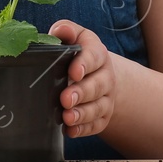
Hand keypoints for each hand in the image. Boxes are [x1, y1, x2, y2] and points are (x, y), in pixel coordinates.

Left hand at [49, 20, 117, 138]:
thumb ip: (66, 31)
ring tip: (67, 117)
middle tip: (65, 99)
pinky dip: (83, 129)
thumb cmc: (79, 55)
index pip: (94, 56)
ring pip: (98, 107)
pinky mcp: (102, 116)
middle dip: (81, 93)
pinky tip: (70, 130)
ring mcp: (105, 98)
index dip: (85, 64)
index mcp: (97, 53)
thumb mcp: (75, 38)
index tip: (73, 72)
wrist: (99, 75)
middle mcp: (105, 76)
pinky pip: (96, 125)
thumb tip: (57, 31)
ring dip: (82, 114)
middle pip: (97, 85)